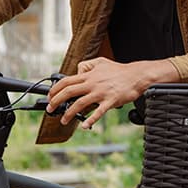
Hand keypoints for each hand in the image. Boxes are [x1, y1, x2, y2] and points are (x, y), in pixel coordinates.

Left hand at [45, 57, 176, 128]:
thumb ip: (87, 65)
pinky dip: (90, 120)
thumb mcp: (101, 61)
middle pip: (69, 92)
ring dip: (69, 113)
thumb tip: (77, 72)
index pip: (66, 81)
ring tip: (64, 120)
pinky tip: (85, 126)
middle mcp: (92, 83)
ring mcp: (101, 93)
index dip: (55, 89)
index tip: (50, 97)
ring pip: (80, 103)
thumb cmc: (120, 70)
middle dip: (56, 101)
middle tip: (50, 109)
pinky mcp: (110, 101)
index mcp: (89, 75)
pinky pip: (98, 112)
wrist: (137, 76)